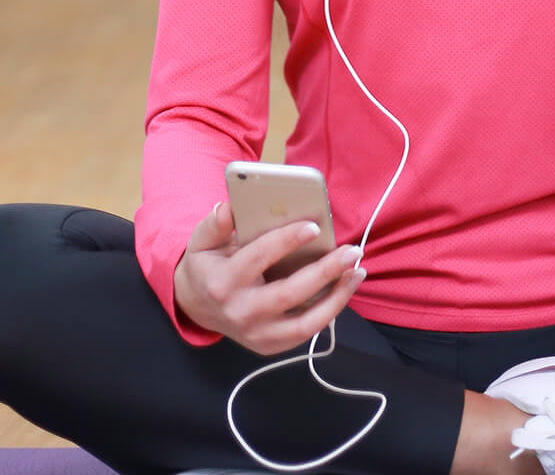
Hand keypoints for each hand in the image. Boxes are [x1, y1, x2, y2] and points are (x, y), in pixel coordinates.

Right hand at [173, 200, 366, 354]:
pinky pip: (307, 331)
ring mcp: (257, 335)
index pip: (258, 258)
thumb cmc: (207, 267)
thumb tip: (229, 207)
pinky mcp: (271, 346)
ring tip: (357, 272)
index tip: (313, 227)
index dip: (286, 241)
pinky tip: (344, 288)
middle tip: (351, 251)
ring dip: (337, 297)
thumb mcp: (202, 242)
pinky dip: (329, 311)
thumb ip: (214, 224)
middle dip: (325, 271)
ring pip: (306, 322)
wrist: (197, 308)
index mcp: (222, 283)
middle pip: (289, 293)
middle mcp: (240, 313)